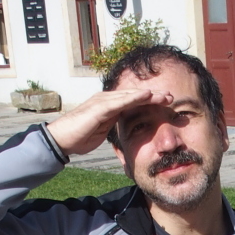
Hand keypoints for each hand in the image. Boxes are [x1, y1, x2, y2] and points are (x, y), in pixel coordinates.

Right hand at [44, 88, 173, 157]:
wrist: (62, 140)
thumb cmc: (80, 136)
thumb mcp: (103, 131)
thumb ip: (113, 125)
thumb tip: (124, 126)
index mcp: (110, 106)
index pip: (134, 101)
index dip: (150, 101)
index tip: (167, 104)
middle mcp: (107, 100)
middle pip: (135, 95)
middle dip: (154, 95)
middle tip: (172, 96)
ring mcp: (103, 101)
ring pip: (130, 95)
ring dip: (149, 94)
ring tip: (165, 95)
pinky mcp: (99, 107)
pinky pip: (120, 101)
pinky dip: (134, 97)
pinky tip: (147, 95)